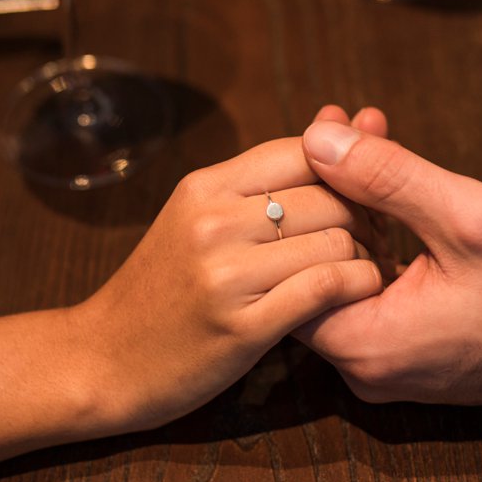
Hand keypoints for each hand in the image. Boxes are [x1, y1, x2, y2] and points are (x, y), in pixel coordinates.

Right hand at [71, 124, 384, 434]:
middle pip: (331, 195)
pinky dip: (357, 287)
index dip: (348, 174)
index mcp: (206, 185)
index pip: (306, 151)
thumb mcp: (198, 218)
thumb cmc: (165, 288)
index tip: (361, 202)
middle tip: (378, 241)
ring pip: (336, 240)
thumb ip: (264, 181)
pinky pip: (326, 287)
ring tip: (368, 270)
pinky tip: (358, 294)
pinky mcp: (242, 326)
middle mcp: (214, 220)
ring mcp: (225, 273)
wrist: (103, 360)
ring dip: (367, 257)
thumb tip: (338, 121)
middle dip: (368, 218)